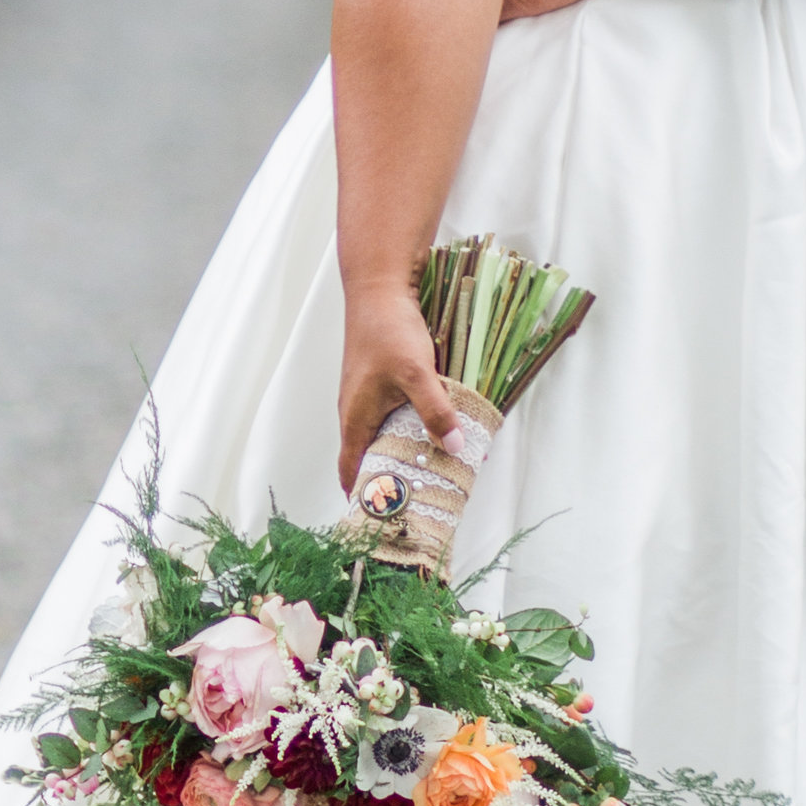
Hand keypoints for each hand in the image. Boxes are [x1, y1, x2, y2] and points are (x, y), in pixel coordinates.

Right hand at [337, 285, 461, 494]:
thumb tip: (454, 447)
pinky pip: (390, 415)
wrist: (378, 289)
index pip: (351, 471)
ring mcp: (366, 396)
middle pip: (369, 457)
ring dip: (402, 451)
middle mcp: (355, 412)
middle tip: (421, 496)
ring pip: (382, 435)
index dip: (366, 496)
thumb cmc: (387, 330)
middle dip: (391, 477)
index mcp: (355, 419)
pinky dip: (407, 428)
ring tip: (432, 467)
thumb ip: (435, 411)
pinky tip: (432, 427)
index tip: (386, 516)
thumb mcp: (416, 374)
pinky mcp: (378, 381)